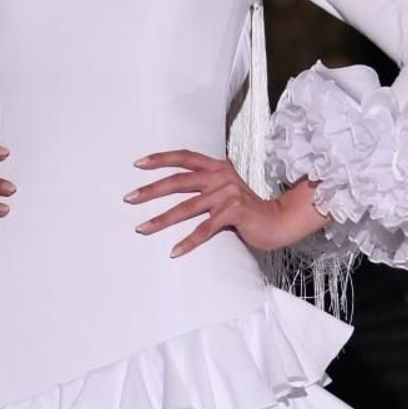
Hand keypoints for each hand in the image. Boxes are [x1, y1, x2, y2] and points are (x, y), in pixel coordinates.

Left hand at [127, 152, 321, 257]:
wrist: (278, 220)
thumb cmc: (247, 209)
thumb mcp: (225, 189)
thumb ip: (205, 185)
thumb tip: (174, 188)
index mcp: (217, 167)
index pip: (185, 157)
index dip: (161, 159)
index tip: (138, 164)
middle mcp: (221, 177)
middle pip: (179, 181)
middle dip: (151, 190)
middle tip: (129, 198)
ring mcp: (227, 194)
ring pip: (187, 207)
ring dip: (161, 219)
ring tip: (142, 228)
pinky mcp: (234, 213)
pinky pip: (205, 229)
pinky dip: (188, 242)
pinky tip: (174, 251)